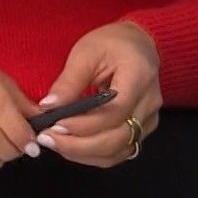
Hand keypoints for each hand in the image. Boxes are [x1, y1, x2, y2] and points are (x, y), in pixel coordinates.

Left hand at [35, 21, 162, 169]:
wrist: (138, 43)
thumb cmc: (112, 43)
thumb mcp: (86, 52)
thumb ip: (69, 81)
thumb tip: (48, 107)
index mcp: (139, 77)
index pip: (114, 113)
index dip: (83, 125)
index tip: (54, 125)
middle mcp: (149, 103)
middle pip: (118, 138)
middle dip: (79, 145)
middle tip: (48, 139)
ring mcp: (149, 119)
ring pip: (117, 151)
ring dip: (84, 153)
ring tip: (55, 143)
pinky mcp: (142, 130)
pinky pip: (118, 152)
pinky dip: (93, 155)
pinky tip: (71, 146)